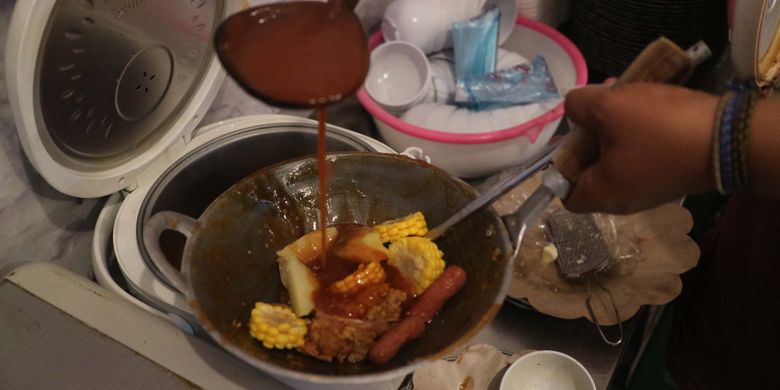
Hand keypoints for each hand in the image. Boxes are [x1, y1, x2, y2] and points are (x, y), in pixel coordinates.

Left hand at [562, 82, 719, 213]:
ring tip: (618, 95)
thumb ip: (578, 106)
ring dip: (613, 125)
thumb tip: (573, 108)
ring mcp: (648, 188)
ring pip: (616, 155)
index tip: (569, 137)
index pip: (565, 193)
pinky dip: (635, 130)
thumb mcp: (608, 108)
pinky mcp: (669, 173)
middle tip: (595, 106)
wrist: (729, 138)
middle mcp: (622, 199)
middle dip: (589, 133)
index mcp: (602, 195)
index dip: (560, 165)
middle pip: (590, 168)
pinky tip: (641, 103)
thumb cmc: (659, 129)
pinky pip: (640, 152)